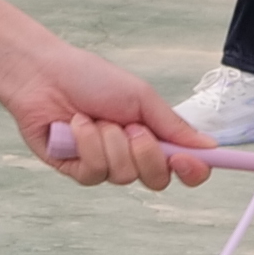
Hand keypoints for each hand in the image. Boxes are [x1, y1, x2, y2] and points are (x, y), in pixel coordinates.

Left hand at [4, 55, 216, 190]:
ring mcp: (105, 165)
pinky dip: (87, 144)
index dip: (192, 170)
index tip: (187, 160)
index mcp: (153, 136)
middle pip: (157, 180)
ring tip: (95, 118)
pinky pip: (95, 173)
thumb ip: (174, 125)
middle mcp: (131, 155)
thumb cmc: (91, 78)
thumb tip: (208, 147)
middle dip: (146, 153)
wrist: (45, 75)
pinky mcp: (78, 171)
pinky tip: (76, 125)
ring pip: (124, 176)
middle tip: (132, 127)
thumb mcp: (141, 97)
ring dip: (111, 142)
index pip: (184, 167)